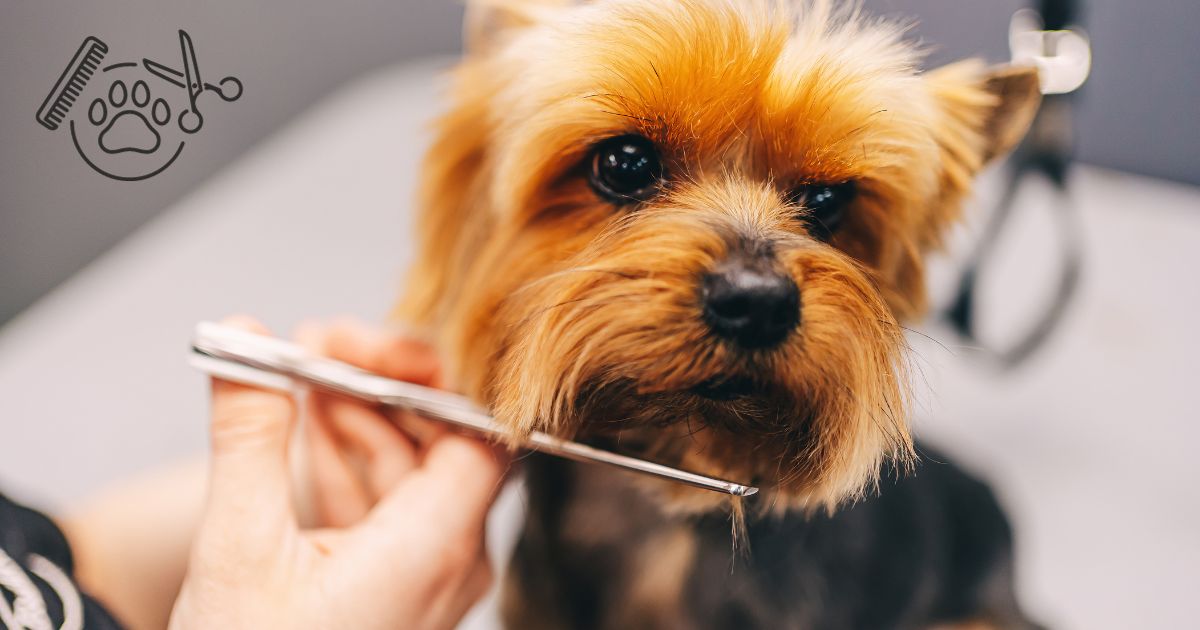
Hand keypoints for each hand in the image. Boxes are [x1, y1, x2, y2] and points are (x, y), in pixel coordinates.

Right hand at [170, 316, 507, 629]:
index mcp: (436, 550)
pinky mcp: (397, 587)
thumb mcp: (237, 547)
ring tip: (301, 378)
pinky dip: (352, 463)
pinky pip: (390, 507)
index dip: (429, 373)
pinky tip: (307, 433)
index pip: (477, 429)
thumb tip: (245, 340)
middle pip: (448, 440)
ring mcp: (427, 577)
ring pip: (415, 470)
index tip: (365, 344)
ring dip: (362, 418)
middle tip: (318, 348)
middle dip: (383, 386)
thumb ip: (249, 435)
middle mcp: (451, 563)